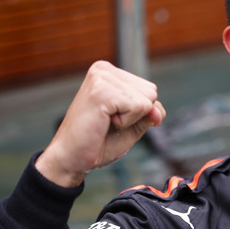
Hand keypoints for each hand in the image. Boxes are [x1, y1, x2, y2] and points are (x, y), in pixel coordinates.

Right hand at [35, 61, 165, 186]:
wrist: (71, 159)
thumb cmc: (98, 142)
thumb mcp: (132, 124)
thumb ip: (150, 113)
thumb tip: (158, 110)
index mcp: (109, 73)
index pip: (149, 89)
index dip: (141, 112)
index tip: (113, 119)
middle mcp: (104, 69)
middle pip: (151, 92)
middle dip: (137, 114)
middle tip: (108, 122)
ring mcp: (101, 77)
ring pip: (147, 99)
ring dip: (130, 119)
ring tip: (105, 122)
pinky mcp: (101, 90)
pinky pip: (138, 107)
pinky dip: (126, 122)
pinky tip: (104, 122)